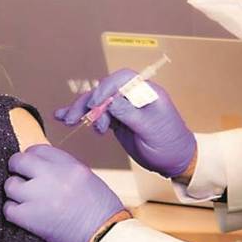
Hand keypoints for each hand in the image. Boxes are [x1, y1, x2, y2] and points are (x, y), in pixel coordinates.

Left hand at [3, 144, 125, 241]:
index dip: (31, 158)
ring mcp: (40, 196)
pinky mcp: (31, 218)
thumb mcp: (86, 179)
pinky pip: (8, 208)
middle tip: (20, 178)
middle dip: (17, 169)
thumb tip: (40, 167)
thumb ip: (63, 169)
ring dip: (15, 192)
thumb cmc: (102, 211)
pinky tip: (22, 214)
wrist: (106, 236)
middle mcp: (53, 176)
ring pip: (10, 185)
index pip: (38, 149)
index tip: (30, 167)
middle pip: (18, 161)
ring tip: (24, 200)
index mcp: (70, 165)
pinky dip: (13, 211)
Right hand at [55, 69, 196, 177]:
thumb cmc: (170, 144)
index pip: (122, 79)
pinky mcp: (117, 121)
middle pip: (105, 91)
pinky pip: (97, 114)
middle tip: (74, 117)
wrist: (176, 161)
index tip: (95, 104)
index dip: (105, 88)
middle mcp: (133, 96)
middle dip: (87, 102)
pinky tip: (64, 118)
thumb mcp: (152, 130)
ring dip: (81, 110)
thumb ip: (131, 114)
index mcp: (146, 92)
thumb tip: (110, 102)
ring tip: (68, 120)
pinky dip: (82, 116)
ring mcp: (124, 108)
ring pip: (98, 103)